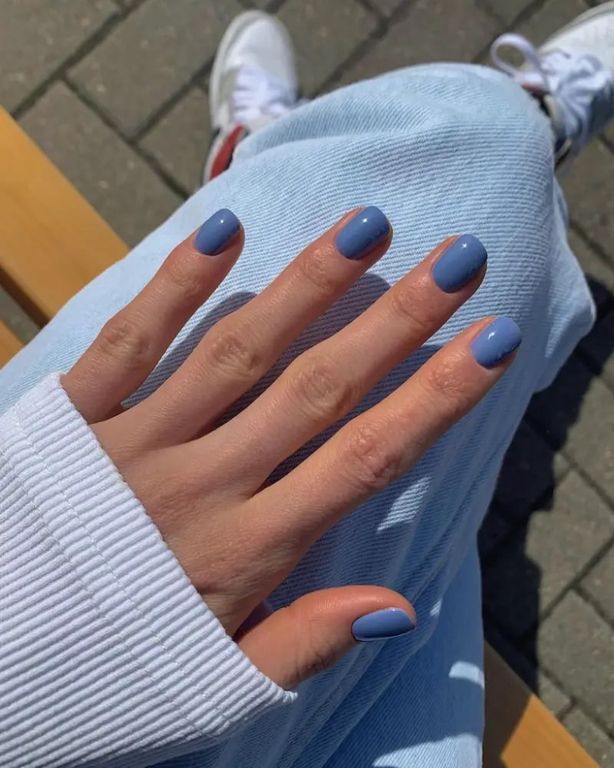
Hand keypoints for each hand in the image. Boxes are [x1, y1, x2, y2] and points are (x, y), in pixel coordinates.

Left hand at [63, 206, 518, 688]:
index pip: (363, 461)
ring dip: (306, 288)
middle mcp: (200, 486)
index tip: (486, 342)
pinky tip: (224, 230)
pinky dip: (174, 288)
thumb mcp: (216, 682)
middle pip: (316, 390)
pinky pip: (128, 344)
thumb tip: (400, 610)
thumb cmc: (113, 670)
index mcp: (246, 552)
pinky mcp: (72, 421)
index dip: (433, 400)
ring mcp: (134, 446)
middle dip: (393, 322)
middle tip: (456, 259)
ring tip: (365, 228)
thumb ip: (305, 645)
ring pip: (237, 352)